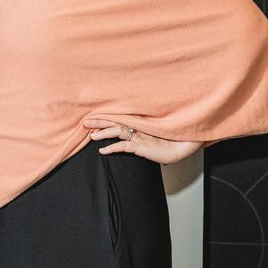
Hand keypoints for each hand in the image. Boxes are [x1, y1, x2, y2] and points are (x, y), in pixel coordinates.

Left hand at [83, 118, 199, 163]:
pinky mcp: (142, 146)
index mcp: (139, 123)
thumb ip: (141, 133)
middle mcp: (138, 127)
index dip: (105, 117)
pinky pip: (124, 146)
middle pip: (115, 121)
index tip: (92, 116)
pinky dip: (112, 148)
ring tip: (91, 135)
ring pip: (117, 131)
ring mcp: (140, 135)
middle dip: (99, 121)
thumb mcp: (152, 135)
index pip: (119, 117)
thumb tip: (129, 138)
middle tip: (85, 121)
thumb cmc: (169, 140)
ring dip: (103, 132)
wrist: (183, 146)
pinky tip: (103, 151)